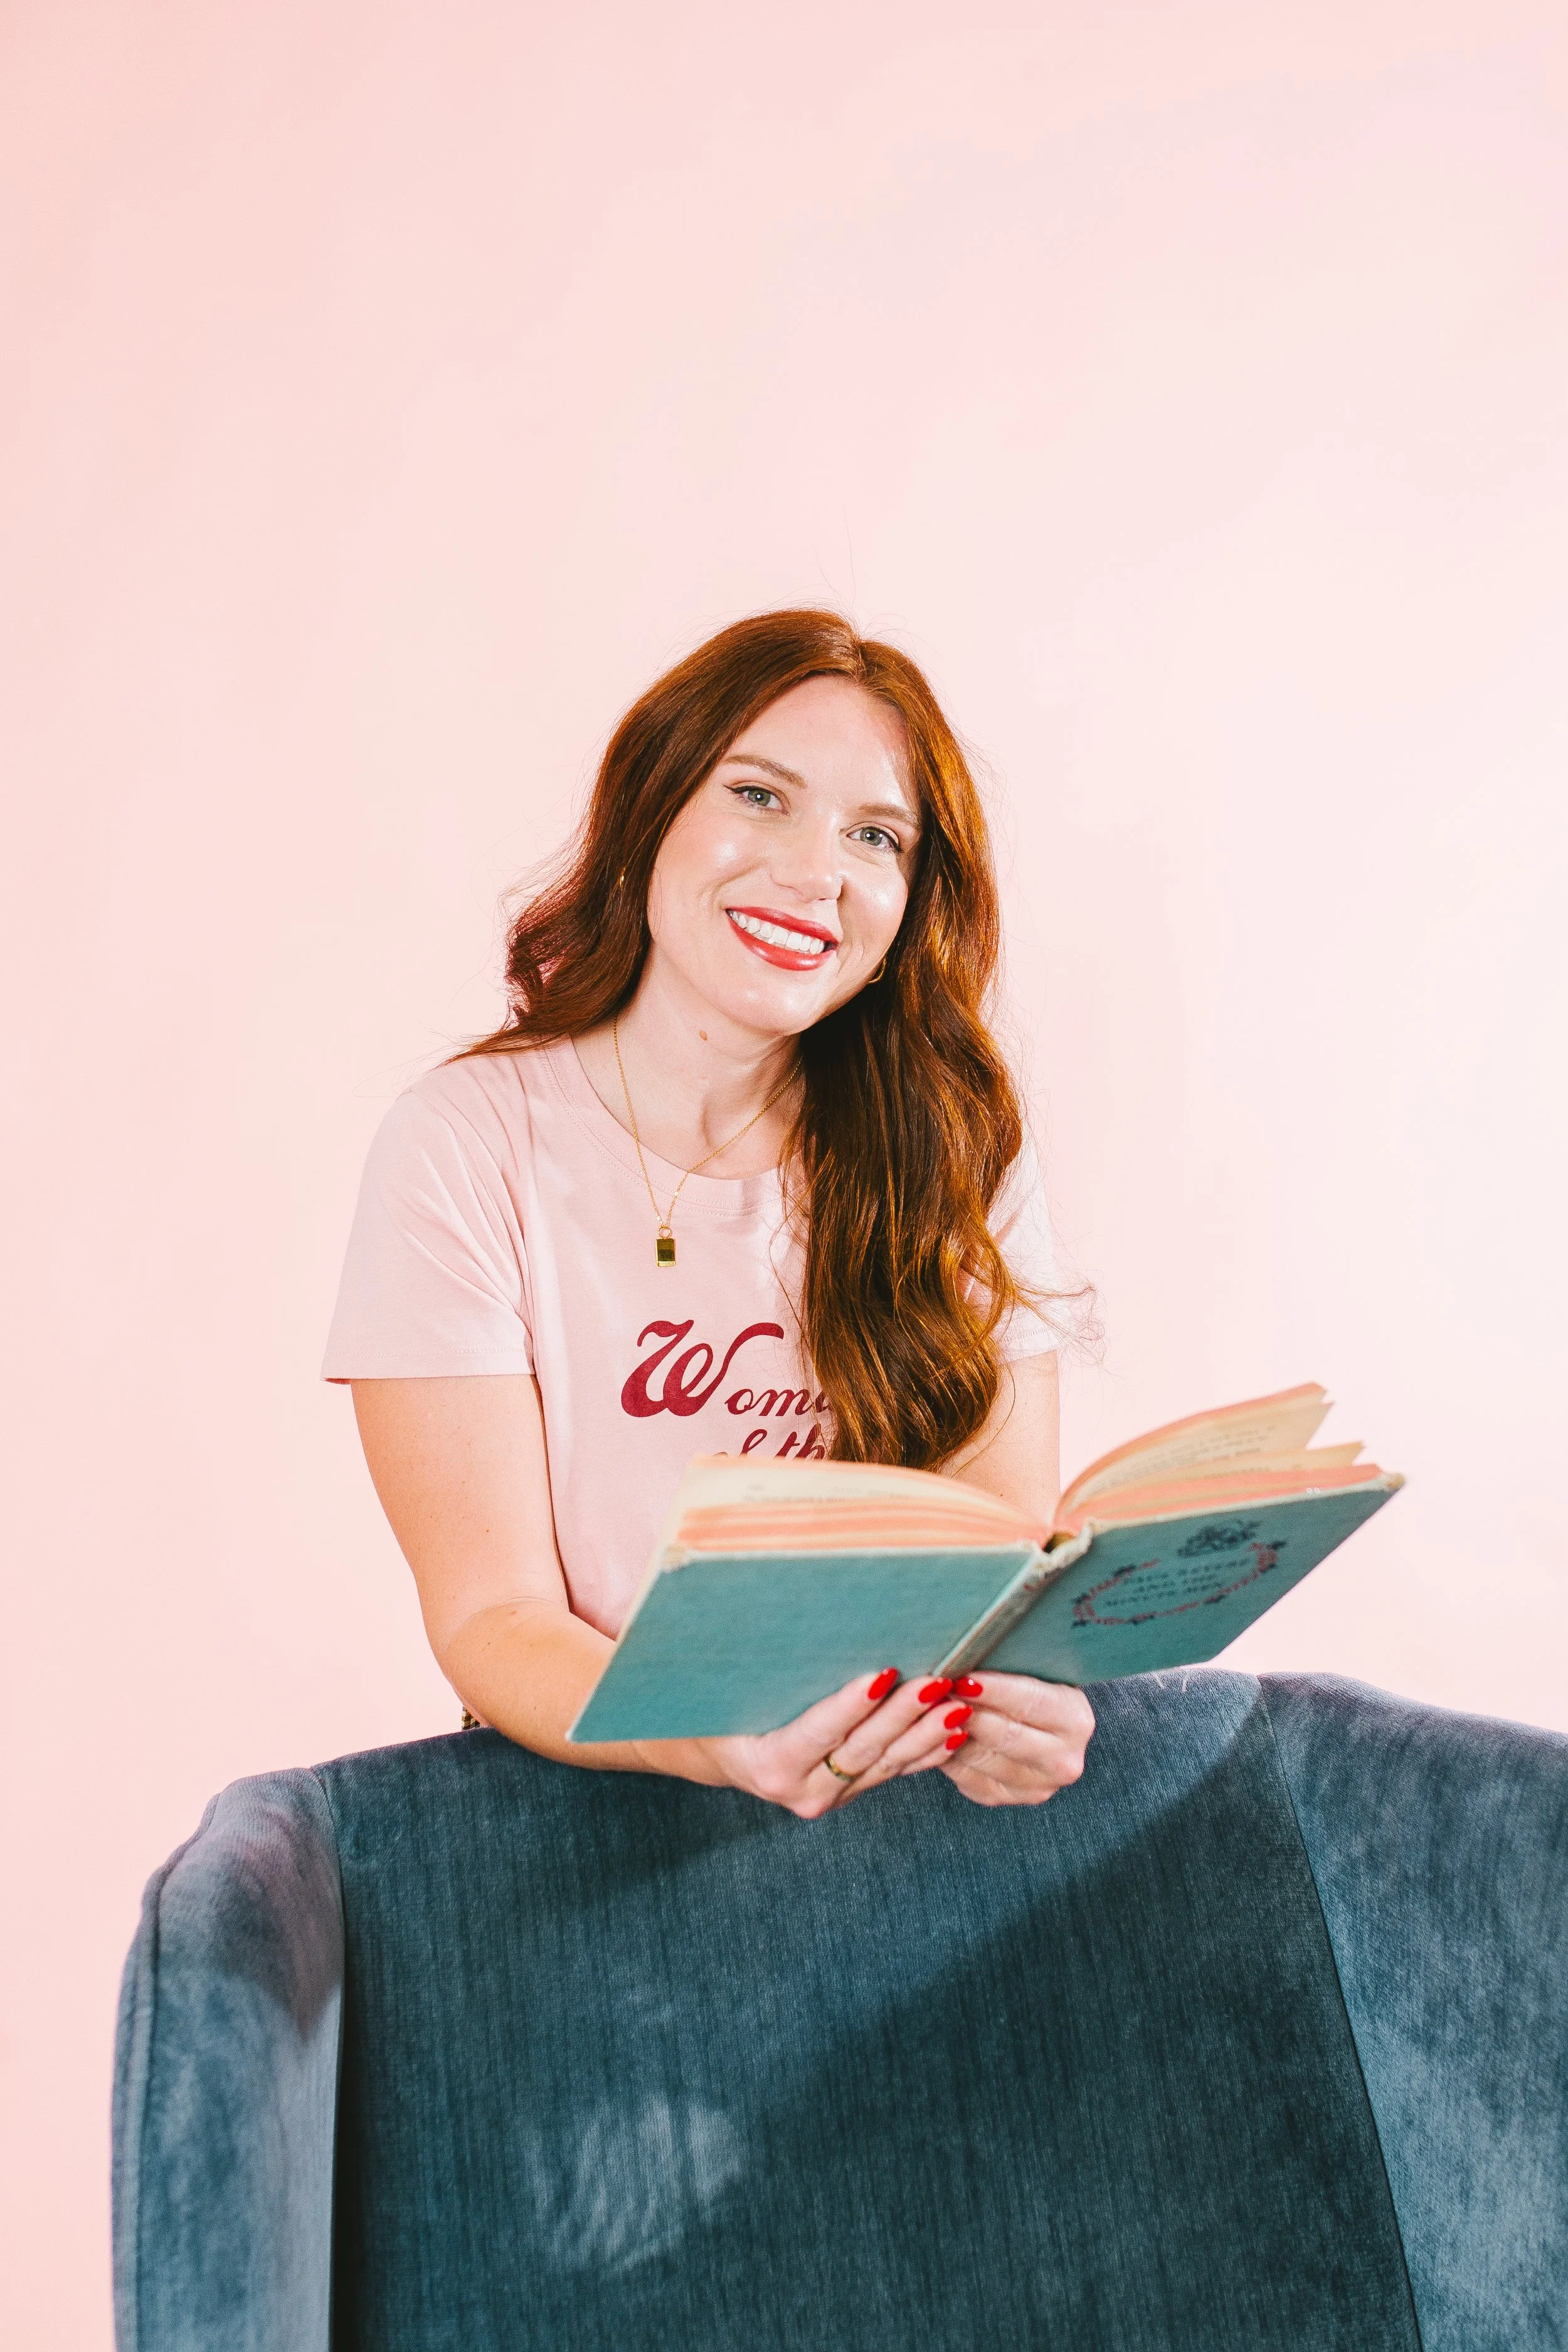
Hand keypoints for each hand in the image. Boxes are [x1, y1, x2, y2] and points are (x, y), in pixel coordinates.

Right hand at [685, 1668, 961, 1818]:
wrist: (723, 1752)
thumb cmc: (727, 1711)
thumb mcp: (737, 1693)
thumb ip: (772, 1673)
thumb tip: (812, 1620)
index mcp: (772, 1764)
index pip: (819, 1730)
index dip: (851, 1704)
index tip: (884, 1675)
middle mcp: (804, 1790)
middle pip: (864, 1748)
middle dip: (904, 1714)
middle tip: (936, 1684)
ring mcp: (830, 1795)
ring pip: (887, 1764)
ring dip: (926, 1734)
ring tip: (958, 1706)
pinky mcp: (850, 1791)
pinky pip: (894, 1773)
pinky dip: (926, 1753)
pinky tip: (955, 1735)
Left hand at [937, 1672, 1094, 1806]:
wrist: (1040, 1721)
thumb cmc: (1032, 1681)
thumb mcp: (1034, 1666)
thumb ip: (1010, 1662)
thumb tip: (966, 1655)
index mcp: (1075, 1720)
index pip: (1030, 1703)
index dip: (993, 1689)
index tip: (962, 1676)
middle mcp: (1063, 1760)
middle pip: (1004, 1735)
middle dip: (964, 1710)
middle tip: (935, 1690)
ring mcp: (1036, 1786)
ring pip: (979, 1758)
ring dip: (948, 1732)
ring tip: (928, 1706)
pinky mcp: (1007, 1797)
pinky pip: (966, 1777)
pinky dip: (946, 1753)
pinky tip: (933, 1731)